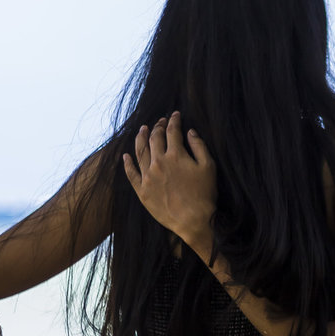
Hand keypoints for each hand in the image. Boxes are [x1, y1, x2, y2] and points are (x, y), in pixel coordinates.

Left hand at [123, 112, 217, 253]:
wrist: (193, 220)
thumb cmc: (204, 195)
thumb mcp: (208, 167)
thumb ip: (199, 146)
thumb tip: (190, 132)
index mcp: (175, 155)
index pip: (172, 131)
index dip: (174, 121)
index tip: (175, 115)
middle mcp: (158, 163)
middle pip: (154, 138)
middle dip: (158, 126)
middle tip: (160, 121)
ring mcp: (148, 177)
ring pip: (140, 152)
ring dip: (140, 138)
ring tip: (142, 129)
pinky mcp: (142, 191)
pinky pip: (131, 174)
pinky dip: (127, 163)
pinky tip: (125, 156)